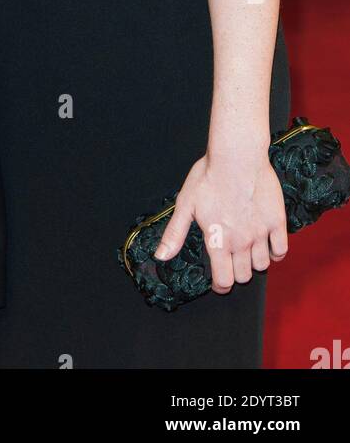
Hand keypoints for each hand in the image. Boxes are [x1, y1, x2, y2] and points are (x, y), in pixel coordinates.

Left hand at [153, 150, 287, 291]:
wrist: (237, 156)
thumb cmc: (209, 176)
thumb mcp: (185, 203)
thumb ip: (174, 233)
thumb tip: (160, 257)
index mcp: (218, 241)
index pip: (224, 281)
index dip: (221, 286)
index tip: (219, 282)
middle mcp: (241, 242)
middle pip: (243, 276)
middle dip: (236, 273)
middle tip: (231, 260)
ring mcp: (261, 233)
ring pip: (262, 265)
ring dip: (254, 262)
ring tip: (247, 250)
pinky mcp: (277, 222)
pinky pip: (281, 250)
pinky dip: (275, 252)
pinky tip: (267, 243)